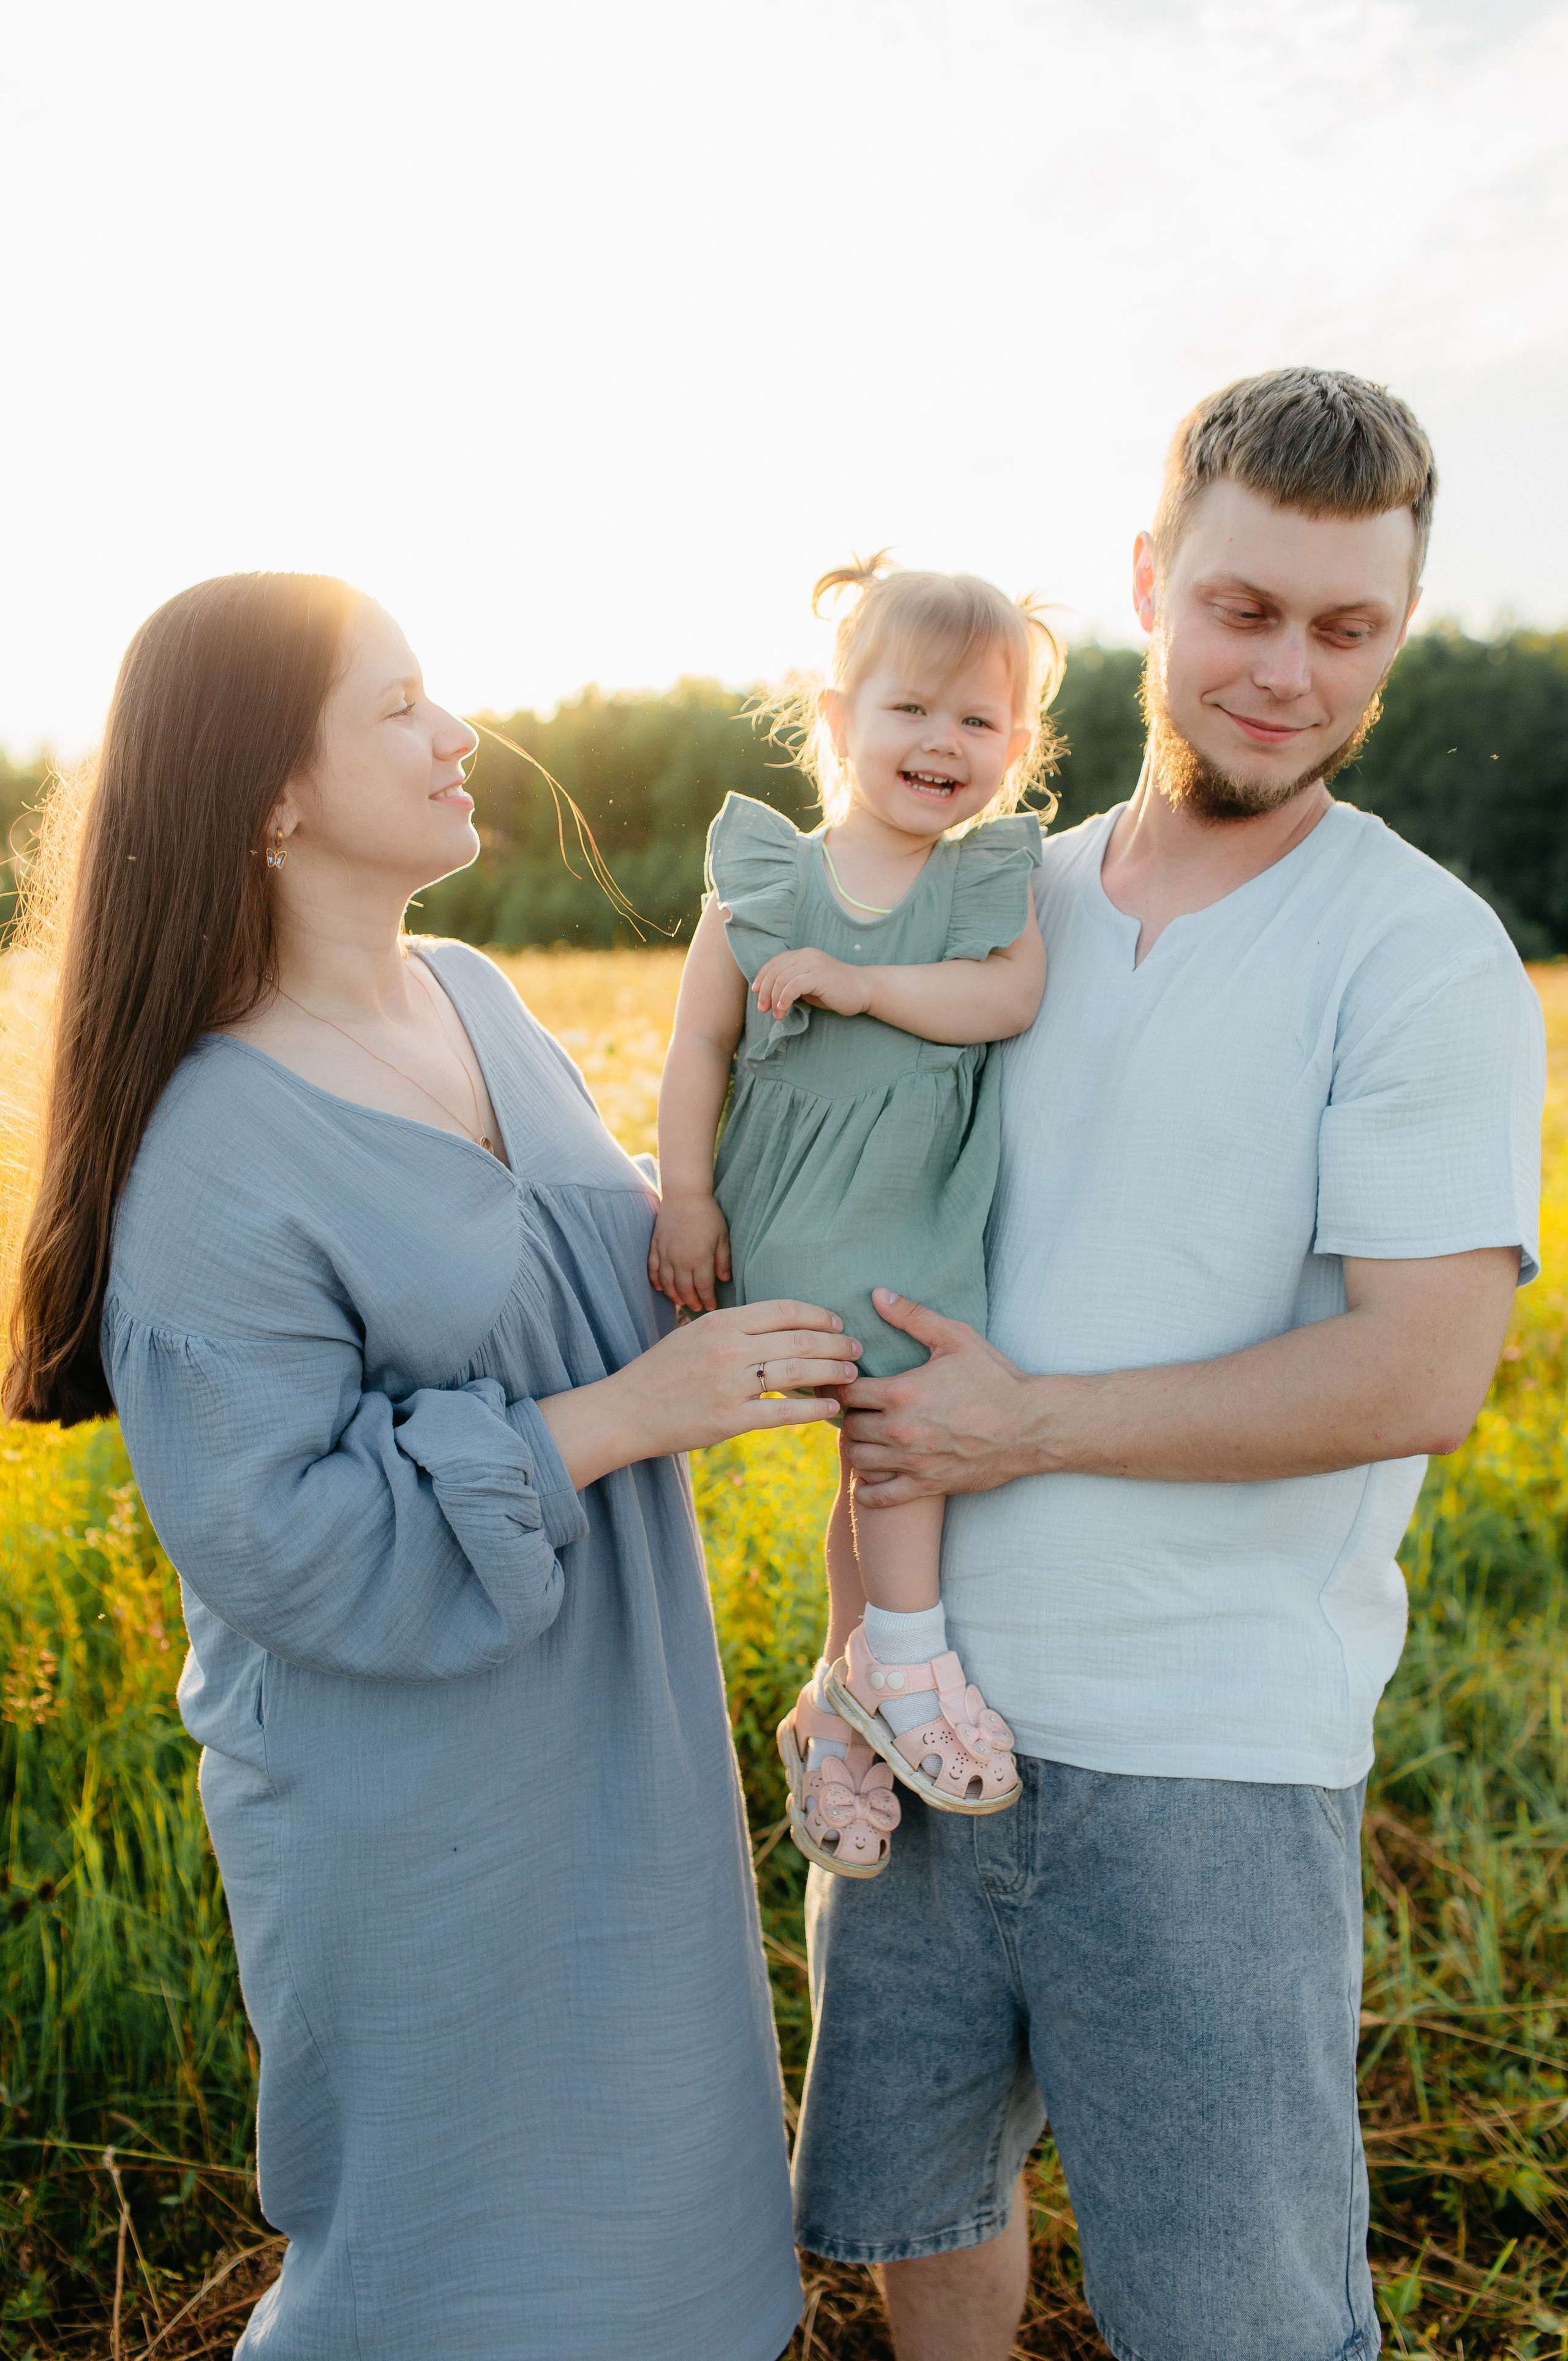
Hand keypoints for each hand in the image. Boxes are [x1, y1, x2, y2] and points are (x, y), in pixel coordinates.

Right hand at [539, 1301, 862, 1487]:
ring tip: (851, 1375)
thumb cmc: (660, 1371)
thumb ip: (732, 1328)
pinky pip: (783, 1414)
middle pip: (799, 1340)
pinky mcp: (730, 1420)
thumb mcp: (692, 1333)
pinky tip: (831, 1409)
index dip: (819, 1315)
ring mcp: (730, 1385)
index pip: (784, 1311)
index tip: (837, 1323)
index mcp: (721, 1322)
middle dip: (836, 1344)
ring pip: (797, 1374)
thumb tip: (776, 1325)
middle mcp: (729, 1349)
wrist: (626, 1410)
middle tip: (857, 1349)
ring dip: (832, 1373)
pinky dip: (813, 1410)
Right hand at [649, 1191, 731, 1312]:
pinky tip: (660, 1288)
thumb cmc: (707, 1214)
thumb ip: (723, 1260)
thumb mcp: (722, 1237)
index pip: (704, 1288)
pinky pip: (652, 1269)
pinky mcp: (655, 1246)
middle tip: (697, 1308)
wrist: (684, 1195)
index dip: (707, 1300)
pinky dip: (656, 1281)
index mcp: (700, 1259)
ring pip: (667, 1283)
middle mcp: (681, 1261)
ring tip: (681, 1302)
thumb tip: (724, 1280)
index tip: (711, 1306)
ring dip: (674, 1296)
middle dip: (692, 1301)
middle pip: (685, 1289)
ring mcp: (665, 1254)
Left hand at [752, 947, 872, 1020]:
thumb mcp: (809, 985)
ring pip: (781, 979)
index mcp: (803, 955)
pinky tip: (783, 1009)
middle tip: (762, 1009)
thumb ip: (792, 985)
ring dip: (773, 999)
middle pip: (774, 971)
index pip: (774, 962)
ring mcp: (812, 964)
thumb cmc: (836, 991)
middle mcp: (806, 955)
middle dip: (764, 991)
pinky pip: (793, 986)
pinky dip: (784, 999)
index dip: (762, 977)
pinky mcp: (818, 976)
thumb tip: (771, 994)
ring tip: (776, 1014)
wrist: (863, 990)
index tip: (756, 993)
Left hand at [841, 1288, 1039, 1505]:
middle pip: (849, 1427)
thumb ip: (913, 1316)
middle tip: (856, 1410)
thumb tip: (877, 1294)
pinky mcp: (927, 1485)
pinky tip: (869, 1479)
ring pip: (859, 1460)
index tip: (843, 1384)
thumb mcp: (956, 1338)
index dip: (839, 1386)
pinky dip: (868, 1491)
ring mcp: (913, 1461)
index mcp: (902, 1392)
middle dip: (849, 1416)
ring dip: (857, 1448)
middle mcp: (901, 1430)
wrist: (1031, 1426)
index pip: (846, 1392)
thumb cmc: (995, 1378)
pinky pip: (881, 1496)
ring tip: (866, 1437)